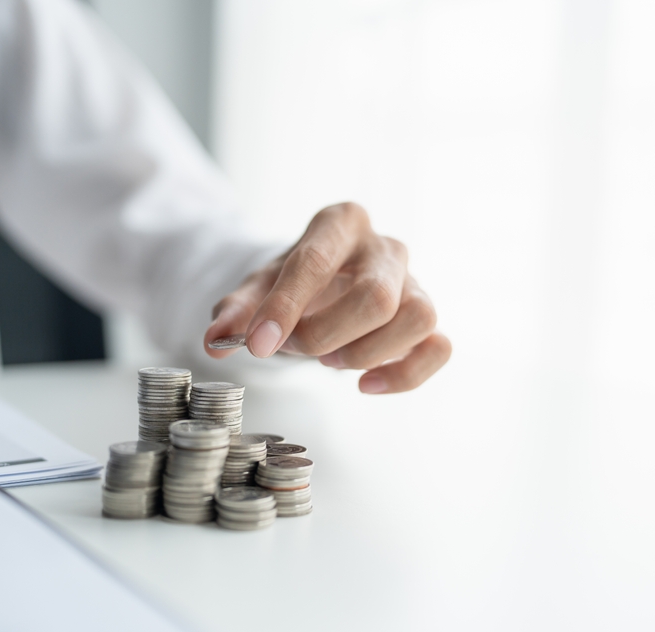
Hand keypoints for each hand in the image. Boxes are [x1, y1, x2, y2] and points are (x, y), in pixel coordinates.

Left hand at [204, 203, 451, 393]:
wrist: (327, 284)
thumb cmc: (295, 282)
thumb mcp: (258, 286)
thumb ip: (236, 310)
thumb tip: (216, 342)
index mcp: (340, 223)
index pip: (317, 261)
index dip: (286, 307)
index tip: (257, 345)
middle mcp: (385, 247)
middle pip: (376, 295)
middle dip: (328, 335)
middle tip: (297, 348)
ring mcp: (415, 282)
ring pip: (419, 317)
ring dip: (368, 352)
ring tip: (331, 362)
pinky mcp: (429, 320)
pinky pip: (439, 347)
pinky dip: (406, 374)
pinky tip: (367, 385)